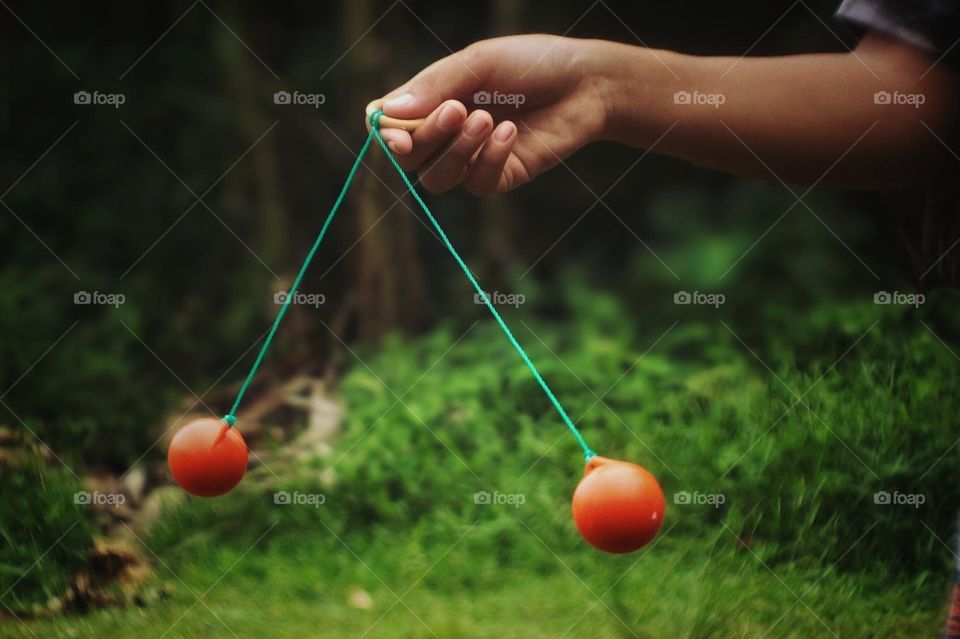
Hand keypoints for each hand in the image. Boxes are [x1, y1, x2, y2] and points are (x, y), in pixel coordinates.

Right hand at [375, 35, 607, 194]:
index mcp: (433, 100)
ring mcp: (472, 158)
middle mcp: (446, 133)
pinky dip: (490, 158)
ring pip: (437, 179)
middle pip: (409, 158)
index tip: (395, 134)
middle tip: (456, 109)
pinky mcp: (500, 176)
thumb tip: (387, 113)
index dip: (385, 134)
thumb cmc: (532, 63)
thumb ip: (434, 85)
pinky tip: (511, 132)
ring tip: (488, 119)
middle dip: (425, 138)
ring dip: (457, 151)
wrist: (586, 82)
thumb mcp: (479, 62)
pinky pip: (477, 183)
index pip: (389, 127)